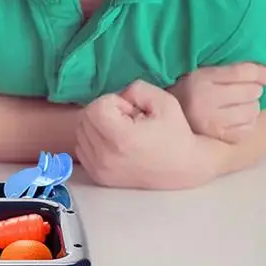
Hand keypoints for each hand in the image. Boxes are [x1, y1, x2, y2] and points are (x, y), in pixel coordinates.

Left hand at [76, 80, 224, 189]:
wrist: (184, 169)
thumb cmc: (175, 133)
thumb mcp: (163, 101)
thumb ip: (136, 89)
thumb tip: (117, 95)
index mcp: (122, 138)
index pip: (95, 108)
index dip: (113, 102)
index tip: (131, 111)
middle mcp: (106, 156)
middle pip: (85, 118)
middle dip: (104, 112)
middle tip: (127, 120)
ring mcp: (100, 169)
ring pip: (80, 132)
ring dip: (97, 126)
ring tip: (121, 132)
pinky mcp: (98, 176)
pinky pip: (81, 148)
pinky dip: (93, 140)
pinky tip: (113, 143)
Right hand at [169, 63, 265, 143]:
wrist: (164, 120)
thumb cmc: (190, 93)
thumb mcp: (202, 74)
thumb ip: (229, 71)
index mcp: (199, 79)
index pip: (241, 72)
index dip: (261, 72)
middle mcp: (204, 100)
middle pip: (251, 91)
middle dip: (251, 90)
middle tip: (240, 93)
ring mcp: (211, 121)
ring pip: (252, 110)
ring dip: (250, 107)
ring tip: (237, 106)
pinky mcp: (218, 137)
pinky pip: (248, 128)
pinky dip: (247, 123)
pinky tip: (235, 120)